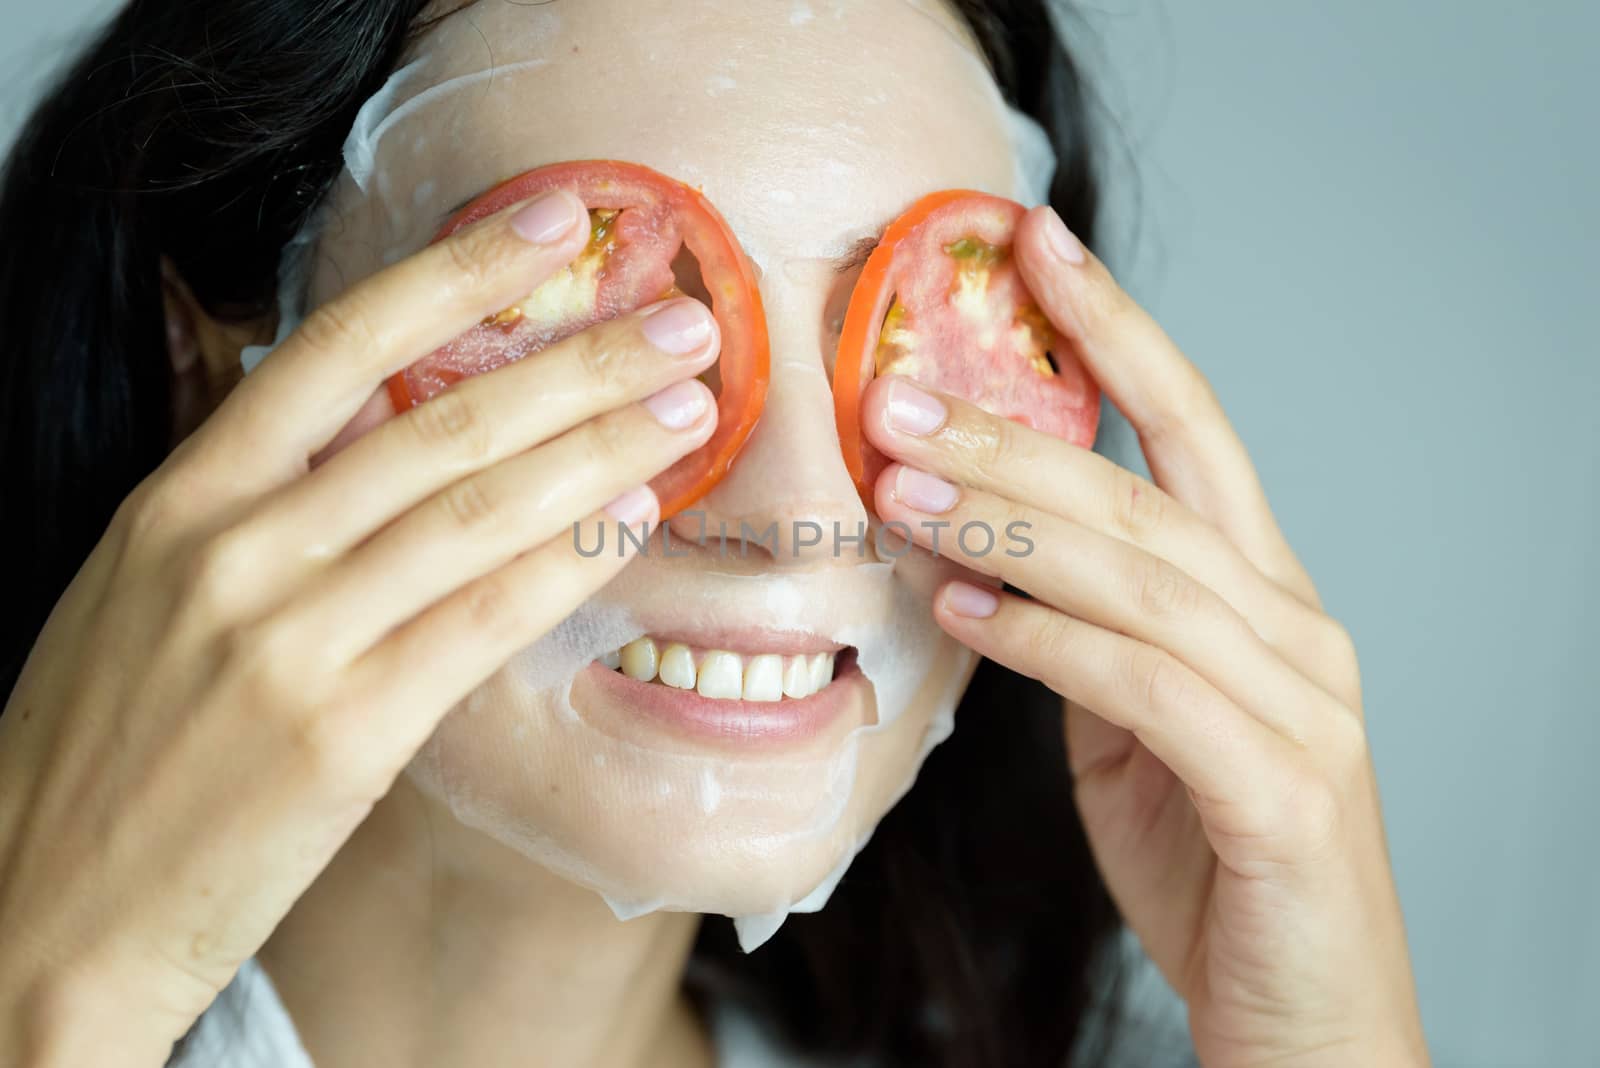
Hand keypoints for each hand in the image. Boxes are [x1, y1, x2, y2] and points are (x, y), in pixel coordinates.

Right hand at [0, 190, 719, 1064]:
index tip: (547, 230)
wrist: (42, 906)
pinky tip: (631, 525)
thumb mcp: (142, 586)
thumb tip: (369, 426)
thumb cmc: (103, 743)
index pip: (334, 349)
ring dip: (599, 453)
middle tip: (682, 326)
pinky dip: (565, 566)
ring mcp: (292, 640)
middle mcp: (238, 550)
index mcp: (182, 500)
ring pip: (477, 514)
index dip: (451, 277)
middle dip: (577, 365)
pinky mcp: (344, 733)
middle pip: (439, 426)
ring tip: (687, 411)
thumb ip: (248, 502)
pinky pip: (481, 623)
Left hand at [859, 208, 1428, 1066]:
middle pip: (1147, 496)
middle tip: (895, 391)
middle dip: (1018, 431)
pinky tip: (965, 607)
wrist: (1298, 1016)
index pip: (1192, 432)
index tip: (1037, 245)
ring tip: (899, 487)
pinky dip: (1049, 640)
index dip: (1117, 331)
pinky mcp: (1280, 790)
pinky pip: (1144, 689)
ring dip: (1009, 524)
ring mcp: (1300, 707)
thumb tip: (974, 556)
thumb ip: (1084, 635)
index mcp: (1263, 596)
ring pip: (1142, 579)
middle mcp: (1295, 628)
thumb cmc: (1211, 860)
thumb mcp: (1133, 724)